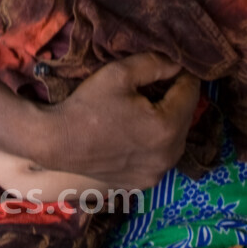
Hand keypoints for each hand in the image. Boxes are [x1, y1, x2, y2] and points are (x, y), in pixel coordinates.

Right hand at [40, 52, 198, 188]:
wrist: (56, 142)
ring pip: (175, 140)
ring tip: (146, 109)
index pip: (190, 93)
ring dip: (168, 123)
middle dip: (175, 99)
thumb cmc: (87, 105)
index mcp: (167, 127)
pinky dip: (155, 144)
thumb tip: (178, 64)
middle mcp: (169, 156)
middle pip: (186, 118)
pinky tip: (136, 133)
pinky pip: (160, 158)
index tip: (173, 66)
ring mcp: (157, 174)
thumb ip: (155, 64)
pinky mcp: (143, 184)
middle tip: (157, 85)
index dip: (183, 75)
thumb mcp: (120, 73)